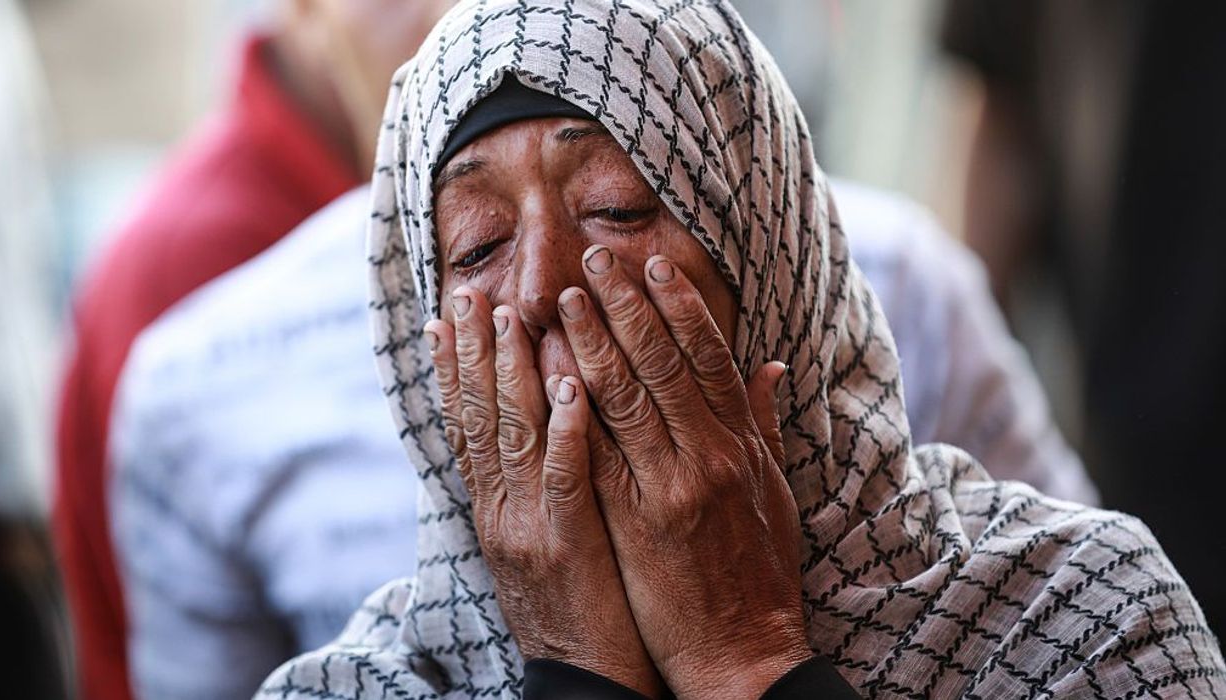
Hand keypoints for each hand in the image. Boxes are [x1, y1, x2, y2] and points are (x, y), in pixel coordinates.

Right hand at [424, 288, 662, 696]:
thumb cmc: (577, 610)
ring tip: (512, 316)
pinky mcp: (568, 549)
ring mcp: (530, 528)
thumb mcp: (544, 543)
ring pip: (516, 436)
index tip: (449, 316)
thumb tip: (541, 430)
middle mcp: (502, 512)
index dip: (456, 368)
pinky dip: (566, 432)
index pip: (469, 424)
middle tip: (468, 293)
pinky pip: (566, 481)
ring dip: (513, 373)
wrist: (585, 682)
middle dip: (475, 352)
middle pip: (482, 418)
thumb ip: (540, 484)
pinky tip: (570, 387)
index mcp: (495, 508)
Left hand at [557, 245, 809, 699]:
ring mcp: (666, 489)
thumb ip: (764, 423)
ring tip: (560, 300)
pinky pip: (592, 454)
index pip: (708, 357)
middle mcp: (706, 458)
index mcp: (741, 446)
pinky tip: (543, 375)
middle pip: (661, 365)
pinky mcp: (629, 522)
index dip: (680, 306)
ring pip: (622, 399)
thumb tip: (768, 363)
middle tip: (594, 260)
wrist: (741, 650)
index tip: (654, 265)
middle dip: (625, 307)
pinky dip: (567, 410)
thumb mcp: (775, 491)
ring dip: (589, 342)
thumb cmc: (760, 570)